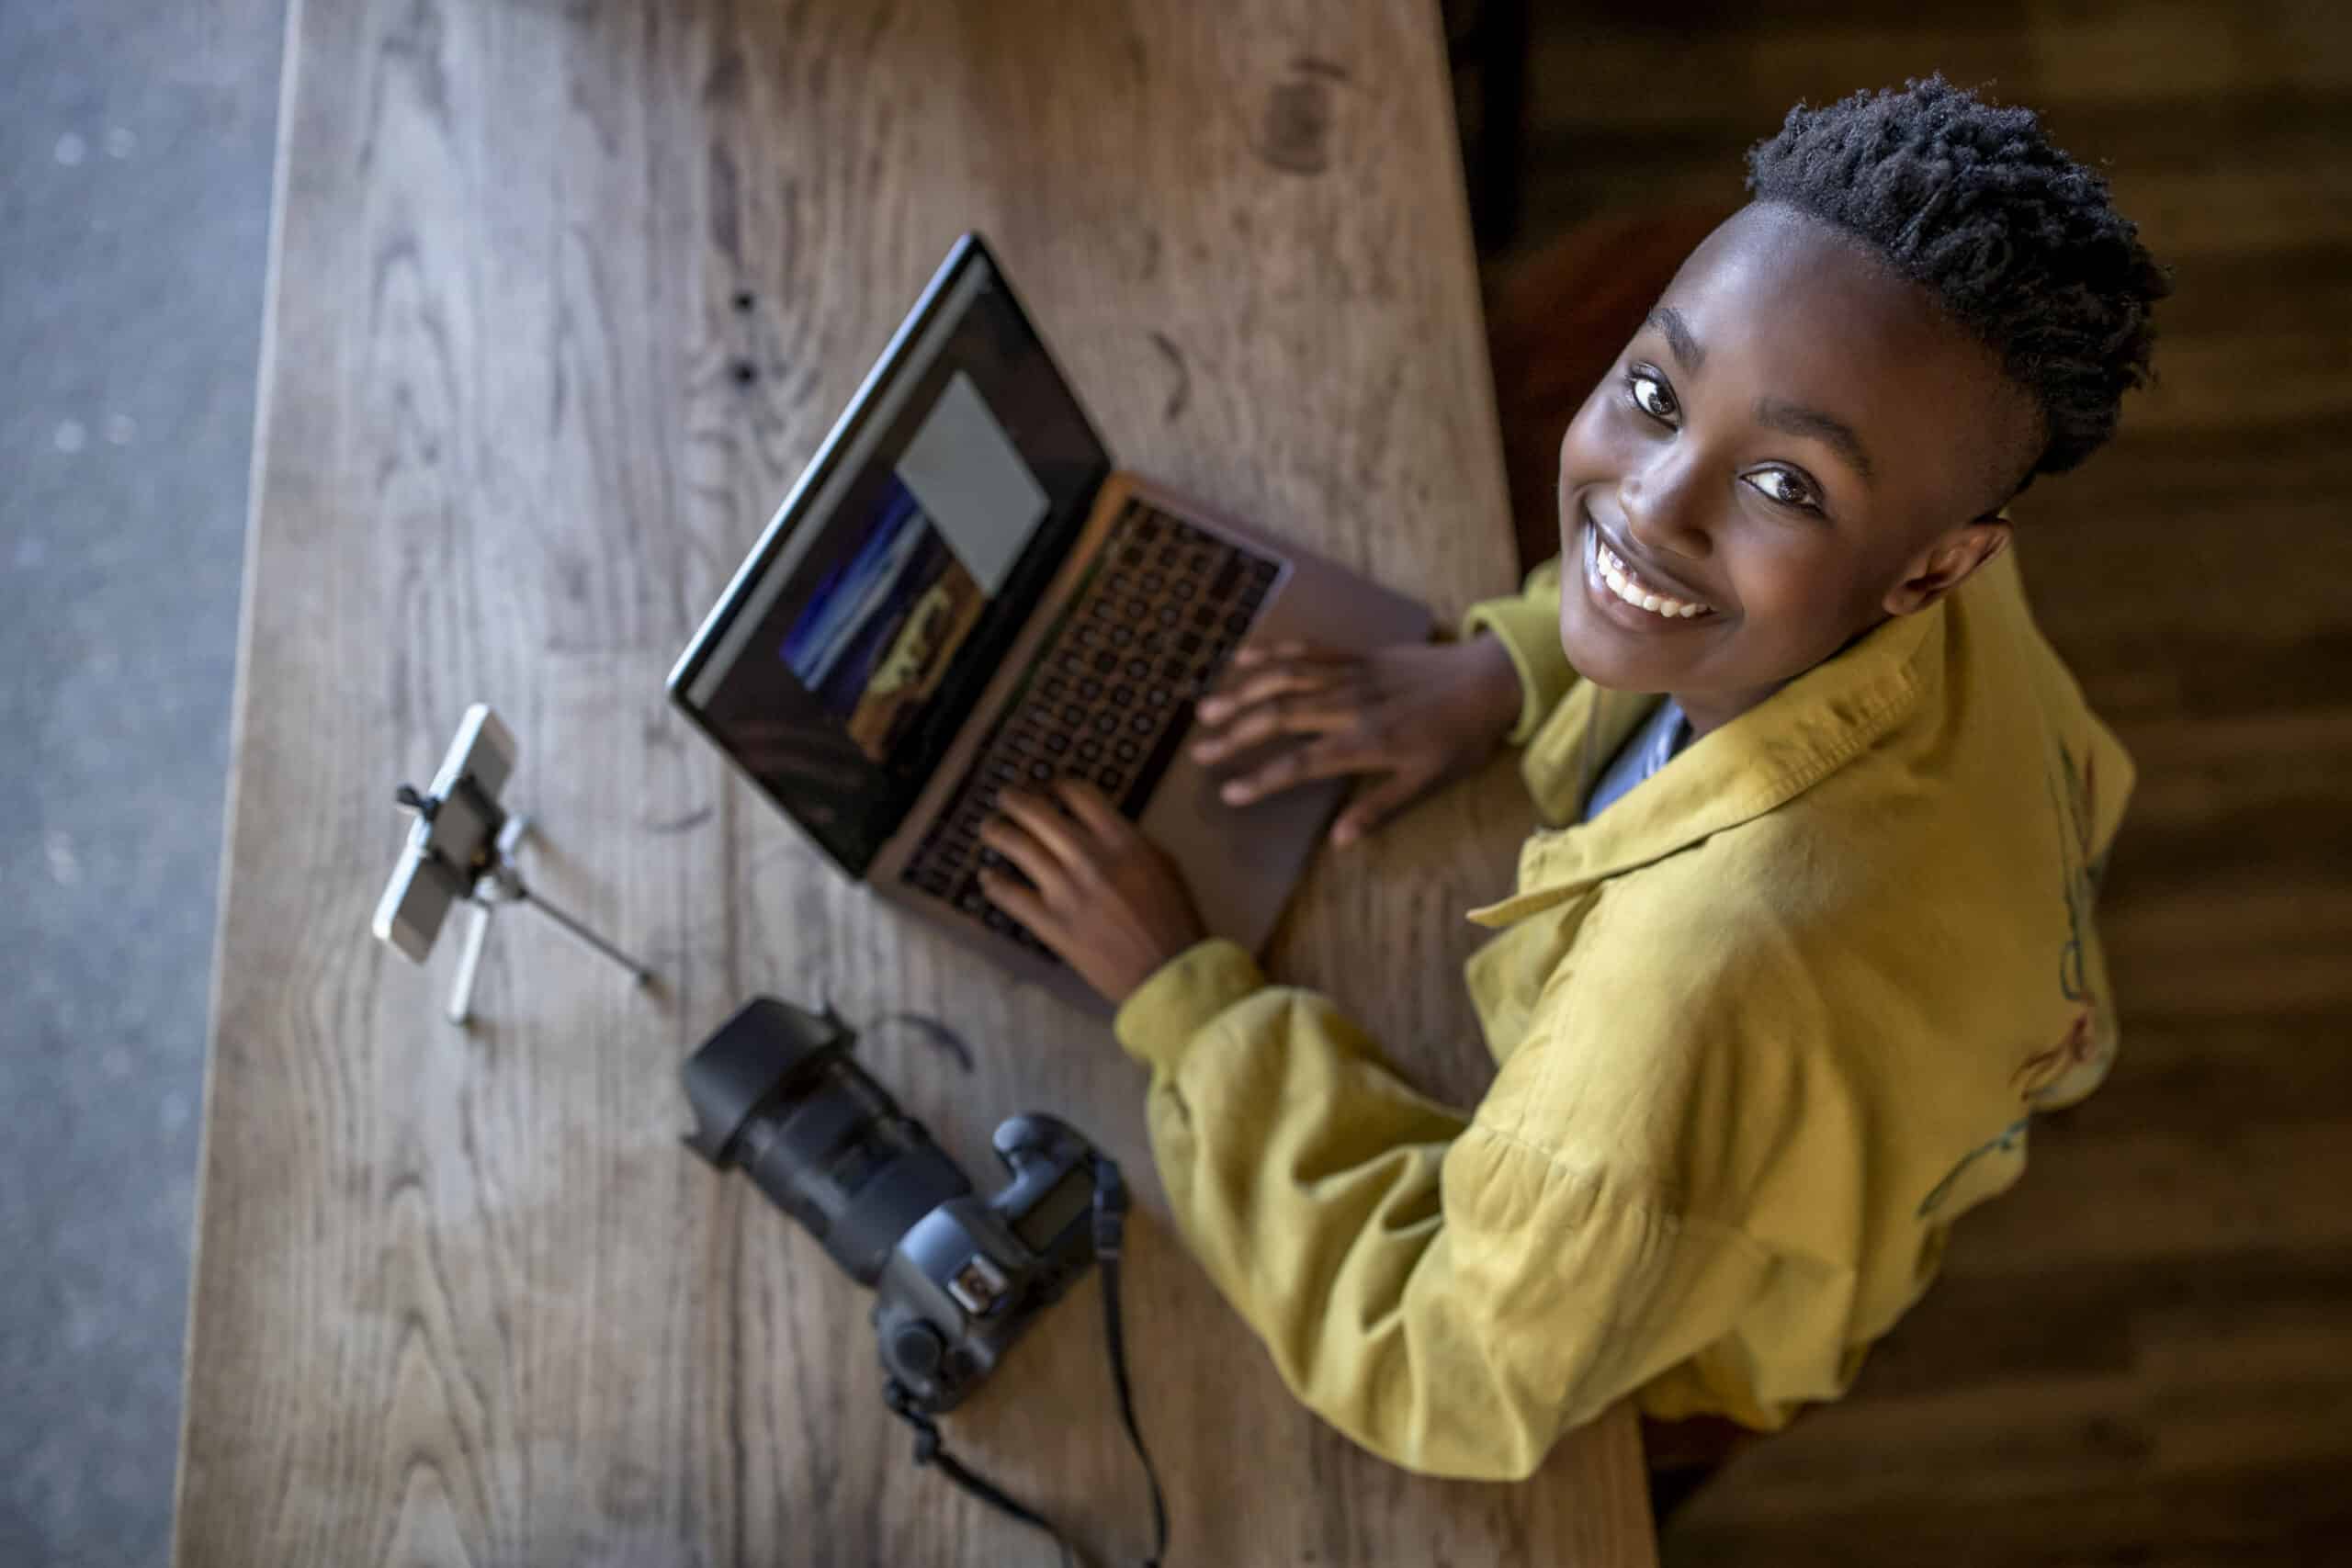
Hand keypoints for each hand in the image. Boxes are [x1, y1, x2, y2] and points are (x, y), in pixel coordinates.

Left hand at [976, 779, 1209, 1005]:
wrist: (1168, 973)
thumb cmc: (1174, 920)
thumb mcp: (1163, 865)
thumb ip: (1128, 841)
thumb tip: (1096, 829)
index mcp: (1122, 841)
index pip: (1078, 794)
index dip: (1056, 786)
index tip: (1048, 789)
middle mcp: (1089, 858)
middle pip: (1038, 813)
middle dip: (1015, 800)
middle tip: (1006, 797)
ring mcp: (1066, 891)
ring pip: (1017, 846)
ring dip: (998, 832)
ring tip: (990, 828)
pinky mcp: (1050, 923)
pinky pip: (1009, 895)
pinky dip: (993, 883)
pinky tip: (987, 877)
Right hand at [1188, 633, 1522, 846]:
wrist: (1492, 678)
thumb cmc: (1463, 737)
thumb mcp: (1429, 782)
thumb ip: (1380, 808)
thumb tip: (1338, 840)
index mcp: (1367, 741)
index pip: (1303, 763)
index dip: (1263, 778)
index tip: (1230, 792)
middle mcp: (1350, 704)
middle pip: (1281, 716)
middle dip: (1237, 734)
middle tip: (1201, 752)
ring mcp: (1352, 673)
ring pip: (1286, 678)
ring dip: (1243, 692)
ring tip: (1206, 708)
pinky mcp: (1358, 654)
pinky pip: (1309, 649)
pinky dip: (1274, 651)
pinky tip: (1243, 657)